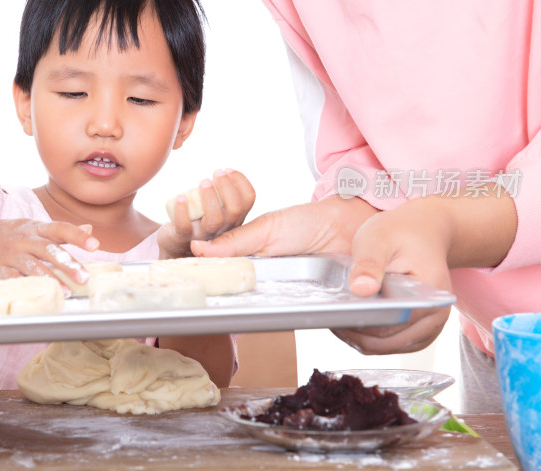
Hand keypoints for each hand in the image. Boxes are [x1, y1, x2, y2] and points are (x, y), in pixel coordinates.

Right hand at [0, 218, 99, 288]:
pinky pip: (12, 279)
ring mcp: (9, 254)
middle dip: (68, 263)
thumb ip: (62, 231)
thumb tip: (90, 227)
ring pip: (32, 266)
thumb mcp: (35, 227)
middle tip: (85, 278)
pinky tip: (37, 295)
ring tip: (66, 292)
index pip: (60, 229)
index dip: (78, 236)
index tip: (95, 245)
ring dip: (50, 279)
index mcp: (36, 228)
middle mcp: (24, 239)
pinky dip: (25, 287)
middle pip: (48, 250)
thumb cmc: (11, 234)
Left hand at [158, 169, 255, 257]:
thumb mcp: (216, 207)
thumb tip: (224, 171)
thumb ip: (222, 194)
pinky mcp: (183, 237)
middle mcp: (224, 228)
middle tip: (217, 172)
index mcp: (234, 218)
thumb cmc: (199, 219)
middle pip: (235, 209)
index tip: (228, 169)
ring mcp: (204, 234)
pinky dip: (182, 211)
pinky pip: (184, 226)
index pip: (248, 200)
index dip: (241, 182)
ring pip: (214, 219)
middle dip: (227, 187)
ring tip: (203, 181)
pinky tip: (180, 197)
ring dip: (210, 197)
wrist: (177, 243)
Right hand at [192, 195, 450, 353]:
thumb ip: (236, 240)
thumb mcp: (268, 228)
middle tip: (204, 309)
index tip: (186, 299)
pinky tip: (277, 319)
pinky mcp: (315, 308)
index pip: (226, 283)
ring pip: (269, 314)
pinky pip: (300, 318)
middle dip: (224, 307)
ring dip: (256, 315)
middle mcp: (270, 285)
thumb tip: (196, 249)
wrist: (354, 222)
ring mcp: (292, 298)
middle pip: (242, 304)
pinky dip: (291, 319)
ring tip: (235, 315)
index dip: (207, 293)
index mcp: (253, 264)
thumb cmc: (308, 220)